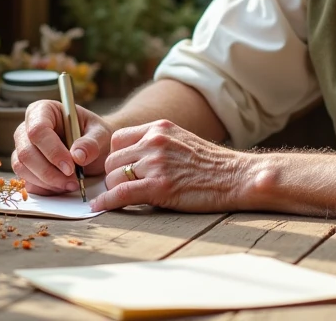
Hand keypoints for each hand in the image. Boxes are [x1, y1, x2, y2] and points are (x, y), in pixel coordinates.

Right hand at [11, 100, 112, 195]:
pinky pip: (25, 181)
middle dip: (49, 172)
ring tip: (71, 184)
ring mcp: (22, 148)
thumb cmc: (94, 134)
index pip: (38, 130)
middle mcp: (26, 128)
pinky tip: (62, 186)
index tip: (70, 167)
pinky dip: (44, 188)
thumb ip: (91, 142)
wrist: (93, 147)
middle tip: (73, 181)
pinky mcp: (24, 167)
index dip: (52, 151)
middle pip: (26, 152)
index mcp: (43, 111)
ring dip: (47, 182)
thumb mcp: (100, 133)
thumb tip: (77, 156)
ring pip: (22, 168)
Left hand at [91, 119, 251, 212]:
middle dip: (113, 176)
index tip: (119, 170)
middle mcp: (155, 141)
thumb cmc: (212, 165)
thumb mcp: (182, 140)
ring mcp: (156, 163)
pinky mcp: (159, 186)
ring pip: (114, 177)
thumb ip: (157, 144)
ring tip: (124, 198)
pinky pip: (120, 193)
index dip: (116, 157)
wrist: (236, 177)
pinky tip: (99, 207)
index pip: (118, 139)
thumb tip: (132, 159)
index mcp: (159, 128)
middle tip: (122, 188)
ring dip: (115, 190)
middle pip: (112, 160)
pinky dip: (106, 202)